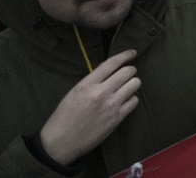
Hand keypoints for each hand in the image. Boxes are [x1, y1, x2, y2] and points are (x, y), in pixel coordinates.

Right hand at [39, 50, 139, 165]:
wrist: (60, 142)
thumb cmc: (64, 117)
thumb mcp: (74, 93)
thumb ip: (91, 81)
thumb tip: (108, 70)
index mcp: (87, 84)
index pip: (111, 63)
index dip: (125, 55)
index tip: (132, 53)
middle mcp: (101, 92)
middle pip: (128, 72)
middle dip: (130, 71)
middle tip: (128, 74)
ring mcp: (111, 105)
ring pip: (135, 84)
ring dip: (132, 84)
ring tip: (126, 88)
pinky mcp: (117, 118)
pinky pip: (134, 101)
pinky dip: (131, 99)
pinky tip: (125, 102)